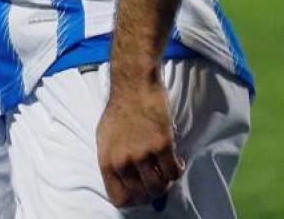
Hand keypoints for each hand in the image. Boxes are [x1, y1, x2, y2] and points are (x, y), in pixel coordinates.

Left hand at [96, 78, 183, 207]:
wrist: (134, 84)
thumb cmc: (120, 109)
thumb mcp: (106, 139)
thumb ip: (114, 163)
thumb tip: (126, 186)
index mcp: (106, 161)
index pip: (119, 198)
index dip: (134, 200)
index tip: (143, 193)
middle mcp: (123, 162)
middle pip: (142, 196)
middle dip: (153, 192)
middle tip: (160, 180)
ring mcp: (142, 154)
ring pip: (160, 187)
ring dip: (167, 182)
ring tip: (167, 169)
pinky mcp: (161, 145)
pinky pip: (173, 172)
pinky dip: (178, 170)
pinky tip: (177, 160)